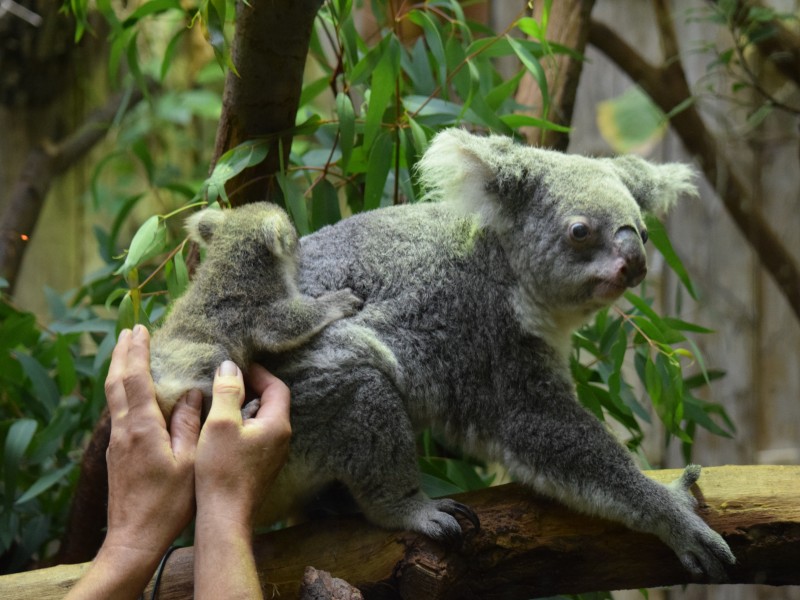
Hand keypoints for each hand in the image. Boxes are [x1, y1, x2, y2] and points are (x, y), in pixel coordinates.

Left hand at [103, 325, 200, 561]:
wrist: (134, 538)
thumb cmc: (169, 503)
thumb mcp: (189, 462)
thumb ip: (188, 423)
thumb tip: (190, 393)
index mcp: (142, 428)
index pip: (136, 379)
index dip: (138, 352)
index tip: (142, 329)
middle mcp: (123, 430)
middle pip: (116, 382)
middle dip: (122, 353)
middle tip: (130, 330)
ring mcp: (115, 443)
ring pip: (112, 397)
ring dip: (119, 370)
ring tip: (128, 352)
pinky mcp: (115, 454)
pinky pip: (116, 411)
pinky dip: (122, 390)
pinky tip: (131, 392)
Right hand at [195, 361, 290, 527]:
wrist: (225, 516)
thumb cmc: (223, 470)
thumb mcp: (220, 423)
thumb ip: (227, 391)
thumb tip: (231, 366)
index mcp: (277, 424)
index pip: (277, 387)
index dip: (259, 373)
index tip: (237, 367)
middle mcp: (282, 438)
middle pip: (272, 402)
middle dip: (251, 388)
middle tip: (226, 381)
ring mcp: (274, 455)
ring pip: (263, 420)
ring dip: (245, 407)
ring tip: (221, 401)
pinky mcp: (262, 466)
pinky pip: (257, 436)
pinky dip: (243, 425)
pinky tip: (221, 428)